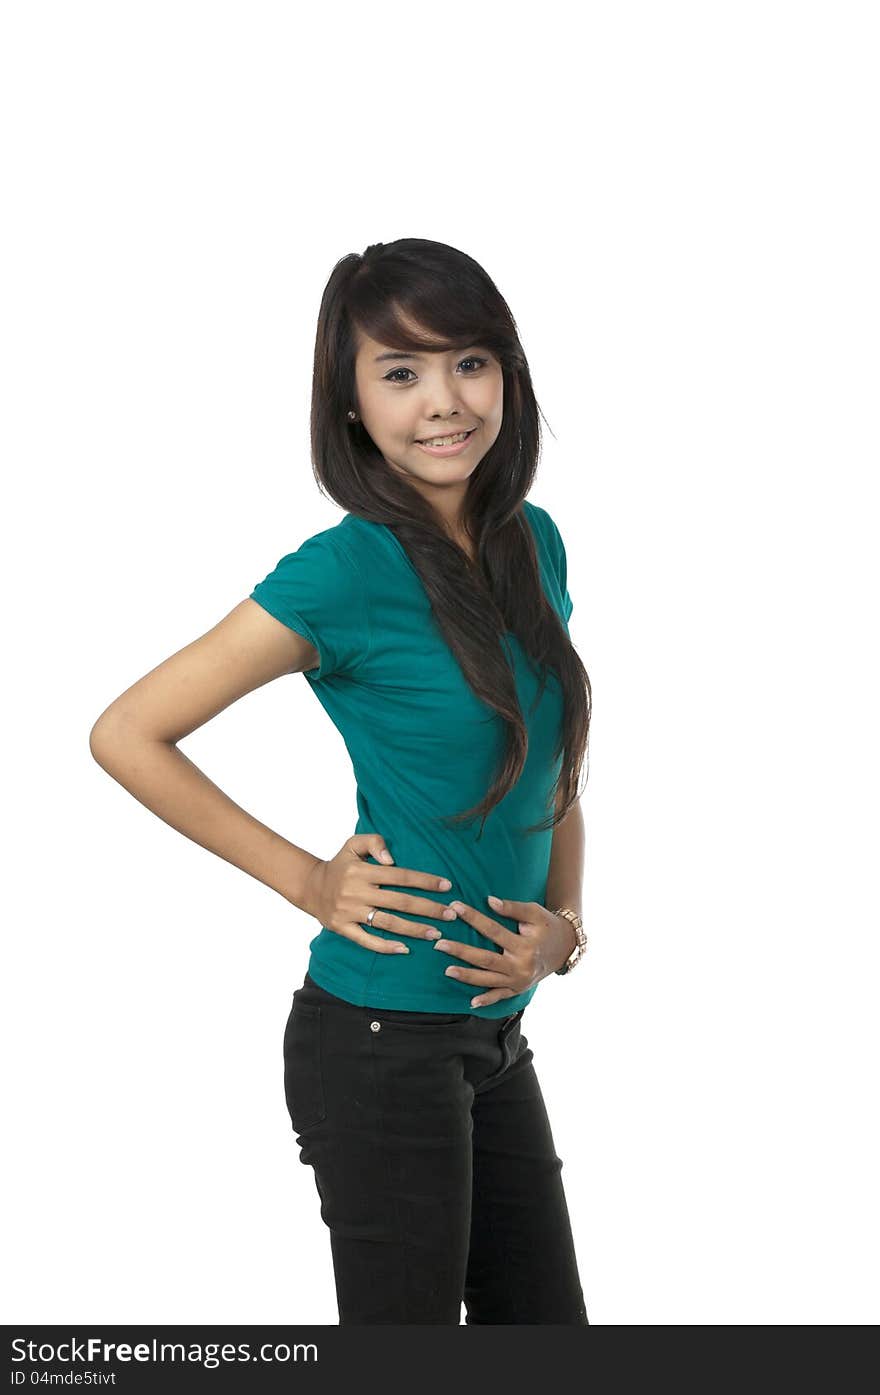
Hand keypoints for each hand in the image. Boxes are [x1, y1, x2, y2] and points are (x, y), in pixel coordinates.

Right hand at [299, 834, 455, 954]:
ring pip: (387, 923)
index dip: (425, 881)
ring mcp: (349, 912)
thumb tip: (392, 858)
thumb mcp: (353, 844)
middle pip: (400, 902)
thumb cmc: (340, 864)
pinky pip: (366, 941)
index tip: (447, 886)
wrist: (311, 887)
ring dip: (414, 929)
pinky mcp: (342, 928)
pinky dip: (386, 946)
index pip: (400, 876)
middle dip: (428, 909)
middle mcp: (356, 892)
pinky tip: (405, 949)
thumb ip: (374, 842)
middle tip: (451, 914)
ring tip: (435, 933)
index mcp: (362, 870)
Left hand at [432, 895, 578, 1007]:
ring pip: (488, 980)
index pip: (493, 930)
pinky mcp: (518, 990)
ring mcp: (518, 981)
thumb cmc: (547, 926)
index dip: (474, 918)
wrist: (565, 947)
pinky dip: (487, 1000)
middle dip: (461, 951)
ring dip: (467, 976)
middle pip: (485, 959)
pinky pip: (500, 997)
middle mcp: (520, 966)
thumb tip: (489, 901)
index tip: (455, 906)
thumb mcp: (534, 913)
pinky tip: (472, 1002)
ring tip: (447, 970)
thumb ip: (513, 908)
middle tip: (440, 944)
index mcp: (524, 946)